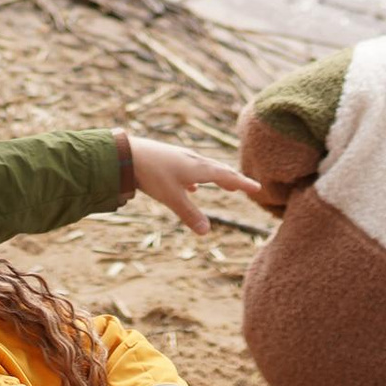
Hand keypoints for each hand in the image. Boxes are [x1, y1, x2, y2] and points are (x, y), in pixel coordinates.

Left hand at [126, 138, 267, 236]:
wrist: (128, 153)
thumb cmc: (152, 174)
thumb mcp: (172, 197)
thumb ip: (189, 214)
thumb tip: (206, 232)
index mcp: (199, 168)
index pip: (227, 176)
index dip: (243, 183)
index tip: (258, 188)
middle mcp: (193, 161)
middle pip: (219, 170)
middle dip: (233, 179)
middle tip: (247, 186)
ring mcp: (181, 158)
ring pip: (205, 168)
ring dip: (217, 177)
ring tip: (225, 184)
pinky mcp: (169, 159)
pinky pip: (190, 169)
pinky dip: (198, 178)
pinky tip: (192, 186)